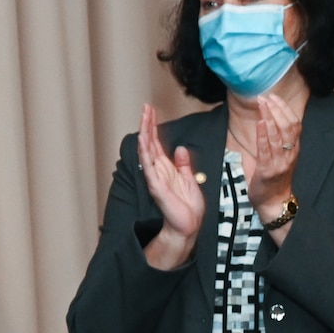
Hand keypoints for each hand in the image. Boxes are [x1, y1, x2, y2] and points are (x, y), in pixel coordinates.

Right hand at [139, 103, 204, 269]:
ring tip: (144, 116)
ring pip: (147, 150)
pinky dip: (145, 151)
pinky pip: (148, 165)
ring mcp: (155, 177)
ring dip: (145, 132)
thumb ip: (184, 164)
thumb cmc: (188, 207)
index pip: (157, 143)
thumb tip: (181, 149)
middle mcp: (157, 170)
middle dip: (147, 124)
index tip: (152, 111)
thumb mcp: (190, 179)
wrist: (188, 225)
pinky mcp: (156, 185)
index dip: (154, 127)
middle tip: (145, 107)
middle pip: (149, 142)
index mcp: (166, 168)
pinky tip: (143, 139)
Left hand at [244, 93, 302, 235]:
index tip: (275, 97)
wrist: (274, 202)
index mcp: (294, 149)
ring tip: (262, 105)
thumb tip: (268, 121)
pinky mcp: (268, 170)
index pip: (294, 124)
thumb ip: (277, 141)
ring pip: (278, 136)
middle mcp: (290, 154)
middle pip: (288, 126)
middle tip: (266, 96)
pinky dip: (263, 135)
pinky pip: (266, 150)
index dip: (285, 109)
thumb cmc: (274, 179)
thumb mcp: (280, 157)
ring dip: (269, 117)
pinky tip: (260, 124)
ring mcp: (280, 162)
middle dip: (277, 109)